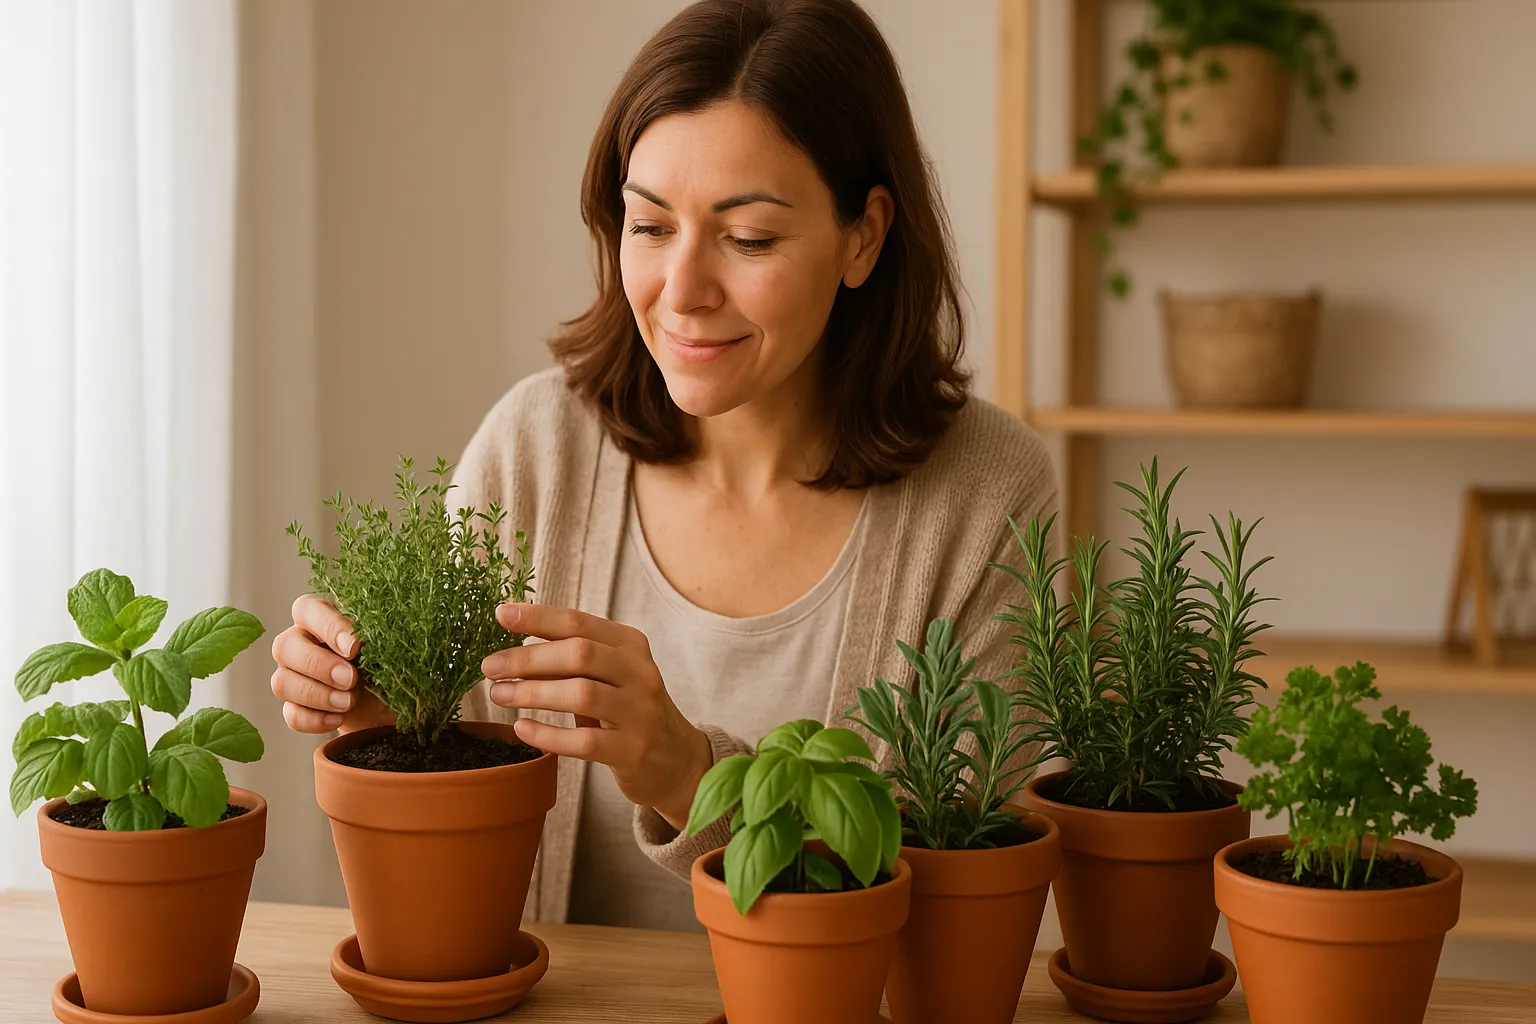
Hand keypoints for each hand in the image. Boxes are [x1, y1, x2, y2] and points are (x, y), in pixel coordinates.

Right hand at [269, 594, 392, 733]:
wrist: (393, 701)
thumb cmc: (391, 661)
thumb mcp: (389, 645)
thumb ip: (375, 636)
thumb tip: (363, 642)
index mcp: (322, 617)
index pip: (306, 609)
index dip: (327, 627)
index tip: (354, 647)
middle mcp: (301, 642)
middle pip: (284, 646)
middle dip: (319, 665)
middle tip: (350, 679)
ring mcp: (293, 674)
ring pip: (281, 682)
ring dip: (316, 695)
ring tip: (348, 703)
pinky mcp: (296, 706)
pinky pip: (290, 714)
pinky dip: (314, 719)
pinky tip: (339, 718)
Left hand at [481, 603, 712, 830]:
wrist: (675, 759)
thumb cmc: (629, 710)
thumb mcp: (609, 675)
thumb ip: (572, 659)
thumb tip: (515, 647)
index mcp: (631, 645)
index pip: (579, 622)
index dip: (538, 617)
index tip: (501, 614)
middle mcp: (639, 672)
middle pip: (578, 655)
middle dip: (527, 658)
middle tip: (490, 666)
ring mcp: (640, 712)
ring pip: (581, 695)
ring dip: (532, 693)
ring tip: (499, 695)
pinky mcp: (633, 750)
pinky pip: (584, 742)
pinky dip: (548, 734)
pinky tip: (523, 729)